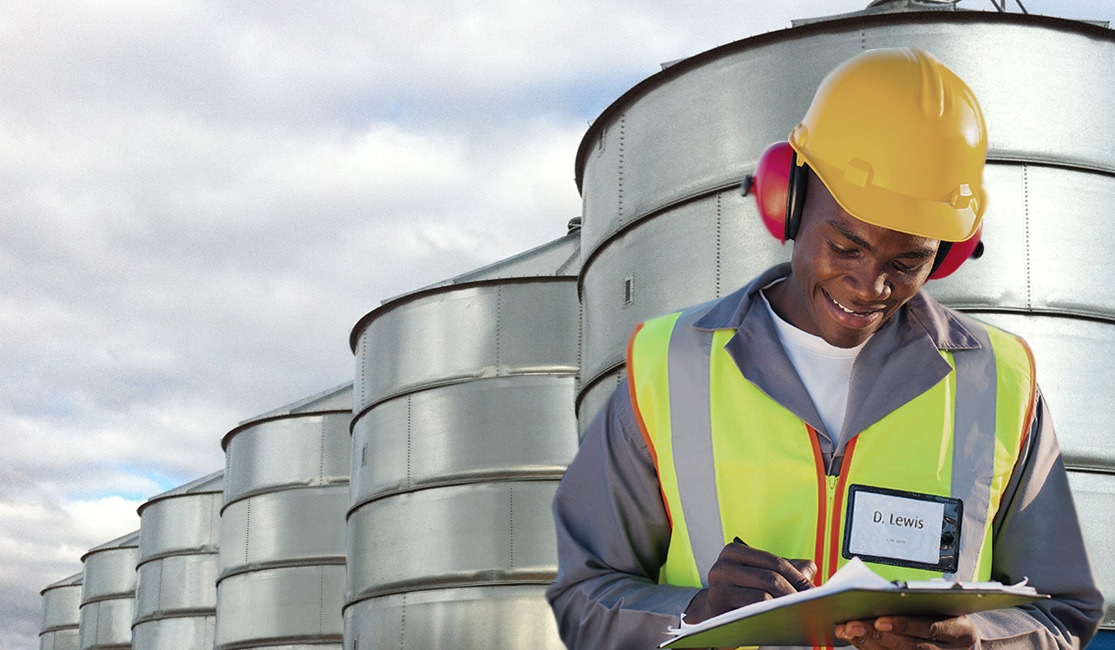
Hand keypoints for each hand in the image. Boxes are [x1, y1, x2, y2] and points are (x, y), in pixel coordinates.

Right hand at [685, 538, 815, 622]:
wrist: (712, 614)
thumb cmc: (741, 593)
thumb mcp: (761, 575)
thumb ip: (786, 569)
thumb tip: (810, 570)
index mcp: (736, 552)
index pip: (776, 562)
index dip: (799, 578)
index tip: (816, 593)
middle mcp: (723, 565)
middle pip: (771, 579)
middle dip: (796, 594)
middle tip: (814, 607)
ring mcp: (718, 587)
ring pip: (763, 597)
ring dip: (787, 608)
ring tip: (802, 615)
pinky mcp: (718, 609)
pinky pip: (752, 613)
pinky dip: (772, 618)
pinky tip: (784, 622)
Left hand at [835, 615, 978, 648]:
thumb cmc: (953, 623)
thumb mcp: (948, 610)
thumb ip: (922, 603)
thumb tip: (885, 593)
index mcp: (961, 631)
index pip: (929, 628)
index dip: (903, 625)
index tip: (879, 620)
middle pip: (911, 647)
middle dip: (878, 635)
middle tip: (852, 625)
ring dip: (870, 644)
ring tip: (850, 632)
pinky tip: (859, 640)